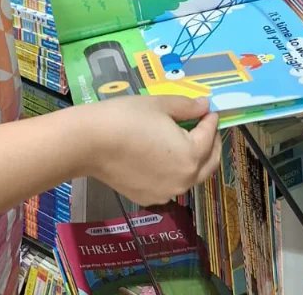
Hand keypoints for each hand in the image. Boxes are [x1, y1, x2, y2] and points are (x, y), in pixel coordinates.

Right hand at [80, 96, 221, 204]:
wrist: (91, 142)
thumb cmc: (127, 117)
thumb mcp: (159, 105)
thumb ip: (186, 106)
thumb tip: (204, 106)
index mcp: (191, 156)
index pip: (209, 136)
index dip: (211, 120)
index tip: (209, 110)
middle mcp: (184, 180)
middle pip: (208, 164)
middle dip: (212, 144)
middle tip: (207, 128)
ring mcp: (167, 193)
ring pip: (190, 177)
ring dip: (194, 160)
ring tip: (185, 141)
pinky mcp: (149, 199)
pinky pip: (170, 184)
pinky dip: (174, 171)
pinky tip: (162, 157)